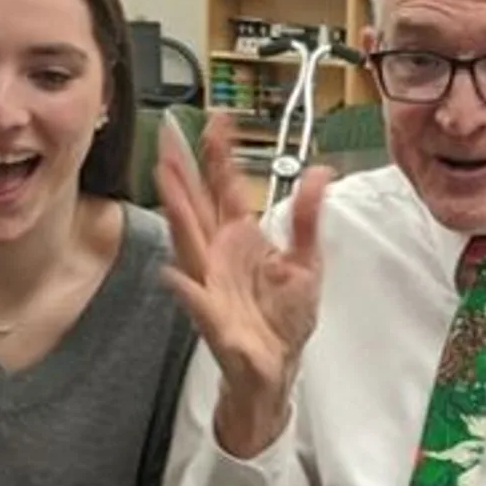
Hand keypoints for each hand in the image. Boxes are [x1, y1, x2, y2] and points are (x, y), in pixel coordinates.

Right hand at [156, 110, 330, 456]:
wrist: (277, 365)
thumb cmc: (284, 317)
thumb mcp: (307, 261)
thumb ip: (308, 217)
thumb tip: (320, 173)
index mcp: (242, 237)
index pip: (227, 187)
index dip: (220, 154)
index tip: (217, 121)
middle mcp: (220, 254)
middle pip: (197, 204)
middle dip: (183, 170)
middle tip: (168, 136)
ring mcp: (211, 282)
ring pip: (190, 241)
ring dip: (177, 213)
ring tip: (165, 181)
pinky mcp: (213, 317)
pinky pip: (197, 301)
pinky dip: (185, 289)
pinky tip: (174, 275)